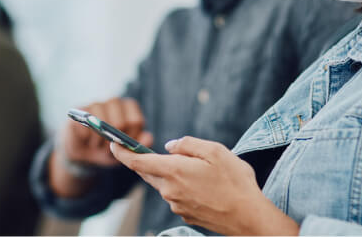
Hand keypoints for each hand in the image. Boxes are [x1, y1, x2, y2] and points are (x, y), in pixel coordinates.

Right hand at [61, 97, 153, 166]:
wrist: (84, 153)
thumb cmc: (109, 149)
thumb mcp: (125, 151)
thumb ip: (139, 145)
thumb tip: (148, 138)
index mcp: (129, 108)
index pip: (136, 121)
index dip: (130, 138)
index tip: (123, 147)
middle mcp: (114, 102)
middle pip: (120, 123)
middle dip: (113, 142)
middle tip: (107, 148)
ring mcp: (96, 104)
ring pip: (102, 123)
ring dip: (99, 141)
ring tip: (96, 145)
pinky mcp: (79, 110)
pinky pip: (86, 126)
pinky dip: (87, 139)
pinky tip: (86, 140)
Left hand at [110, 136, 298, 235]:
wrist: (249, 218)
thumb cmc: (235, 183)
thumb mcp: (215, 151)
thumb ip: (188, 144)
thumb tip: (170, 146)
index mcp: (174, 171)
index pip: (137, 161)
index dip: (122, 152)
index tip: (113, 144)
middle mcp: (169, 190)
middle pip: (149, 172)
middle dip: (147, 160)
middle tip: (154, 150)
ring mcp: (175, 205)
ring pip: (164, 184)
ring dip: (172, 174)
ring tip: (201, 171)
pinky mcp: (184, 214)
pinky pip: (175, 195)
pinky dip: (182, 187)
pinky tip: (203, 186)